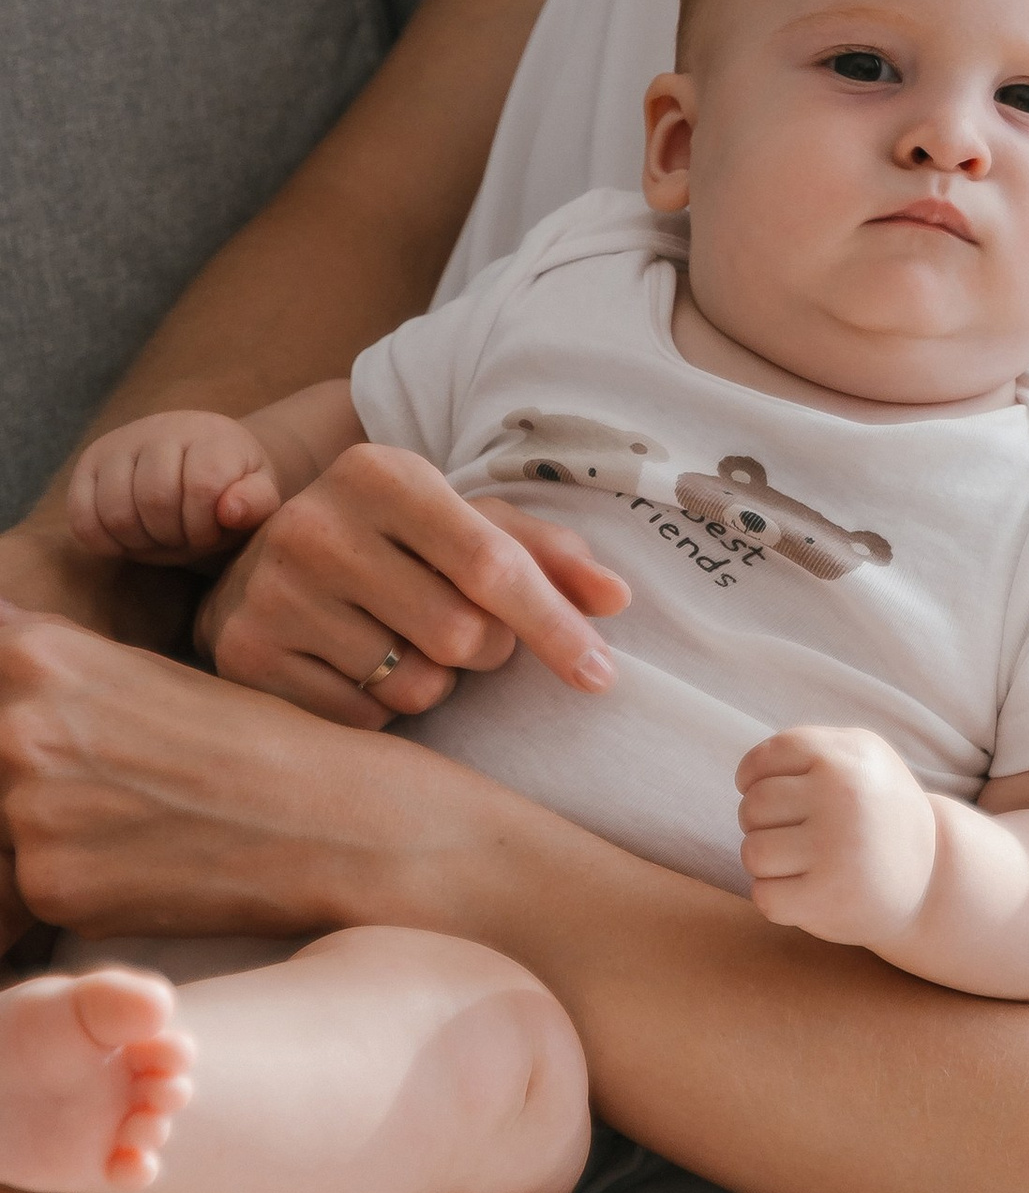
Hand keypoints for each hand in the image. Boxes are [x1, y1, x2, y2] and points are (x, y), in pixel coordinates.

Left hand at [0, 607, 448, 937]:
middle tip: (116, 786)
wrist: (335, 819)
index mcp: (40, 657)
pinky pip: (26, 887)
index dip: (10, 711)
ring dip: (44, 833)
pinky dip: (72, 883)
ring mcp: (30, 811)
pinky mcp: (51, 887)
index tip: (48, 739)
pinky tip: (140, 867)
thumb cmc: (253, 739)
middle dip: (26, 779)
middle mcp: (19, 727)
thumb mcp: (144, 675)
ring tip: (131, 826)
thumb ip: (50, 673)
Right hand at [67, 412, 278, 562]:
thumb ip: (255, 502)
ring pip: (116, 511)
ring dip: (141, 542)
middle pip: (155, 500)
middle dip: (173, 535)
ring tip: (162, 536)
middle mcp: (161, 428)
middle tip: (185, 537)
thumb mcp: (257, 496)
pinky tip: (132, 540)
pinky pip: (83, 518)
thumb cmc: (230, 488)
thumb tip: (230, 510)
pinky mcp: (90, 463)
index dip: (205, 526)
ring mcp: (120, 443)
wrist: (198, 463)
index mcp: (210, 434)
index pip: (202, 486)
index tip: (212, 531)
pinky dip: (106, 542)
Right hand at [196, 443, 628, 728]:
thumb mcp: (463, 524)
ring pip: (415, 685)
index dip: (556, 625)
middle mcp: (316, 524)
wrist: (259, 571)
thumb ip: (545, 553)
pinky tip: (354, 665)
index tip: (602, 675)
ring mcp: (272, 592)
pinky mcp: (246, 655)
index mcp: (382, 473)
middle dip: (486, 649)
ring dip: (432, 681)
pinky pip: (362, 719)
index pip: (492, 563)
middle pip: (460, 634)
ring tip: (399, 640)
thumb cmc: (392, 546)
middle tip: (461, 629)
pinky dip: (380, 707)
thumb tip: (617, 599)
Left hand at [737, 726, 939, 945]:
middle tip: (794, 832)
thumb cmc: (878, 812)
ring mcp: (836, 848)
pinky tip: (803, 889)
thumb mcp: (862, 759)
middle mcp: (844, 797)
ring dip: (767, 861)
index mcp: (848, 757)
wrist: (932, 876)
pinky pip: (764, 895)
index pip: (764, 759)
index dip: (753, 778)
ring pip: (753, 852)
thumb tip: (747, 776)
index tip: (773, 794)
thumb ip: (808, 751)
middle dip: (762, 823)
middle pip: (753, 807)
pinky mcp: (828, 897)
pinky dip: (775, 896)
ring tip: (797, 860)